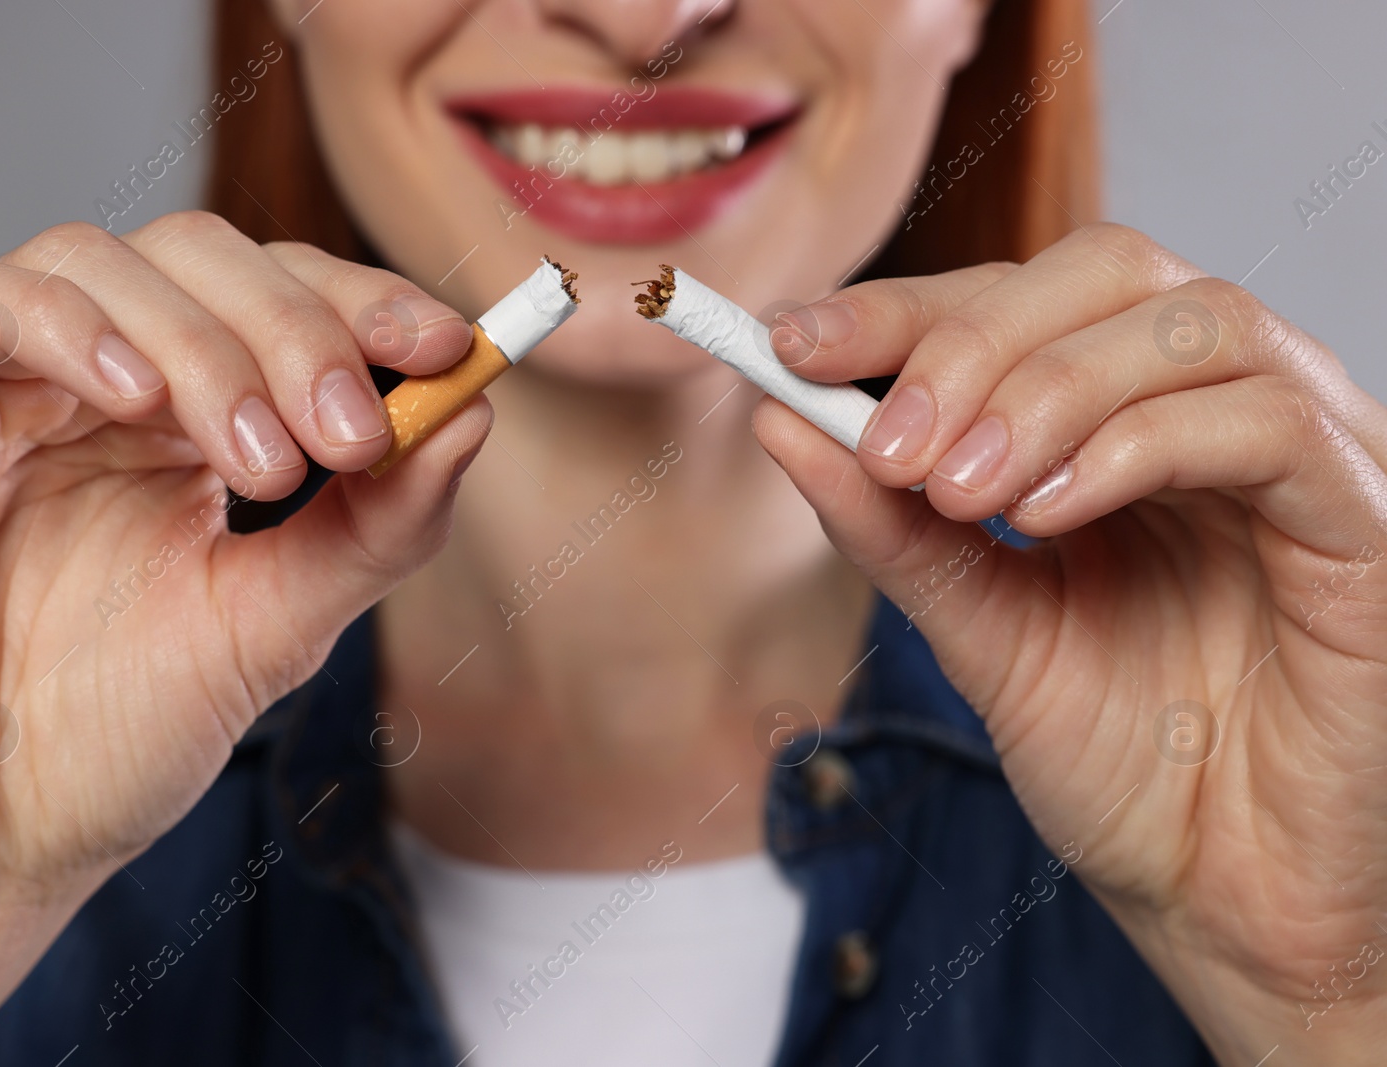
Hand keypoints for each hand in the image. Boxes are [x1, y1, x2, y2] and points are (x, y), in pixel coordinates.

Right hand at [0, 210, 489, 1062]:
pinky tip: (123, 391)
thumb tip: (473, 412)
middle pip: (191, 255)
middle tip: (347, 433)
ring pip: (84, 262)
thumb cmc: (119, 739)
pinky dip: (39, 317)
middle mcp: (83, 384)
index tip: (447, 346)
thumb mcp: (278, 624)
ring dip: (194, 340)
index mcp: (179, 417)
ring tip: (258, 456)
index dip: (359, 300)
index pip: (273, 293)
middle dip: (292, 327)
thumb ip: (376, 525)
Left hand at [755, 223, 1386, 1063]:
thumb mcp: (982, 633)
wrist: (1233, 906)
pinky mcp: (1367, 519)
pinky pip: (1265, 425)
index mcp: (1125, 427)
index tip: (786, 342)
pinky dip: (1137, 445)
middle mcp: (1218, 413)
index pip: (1018, 302)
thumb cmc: (1127, 771)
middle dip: (972, 339)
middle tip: (888, 442)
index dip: (902, 308)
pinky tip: (1050, 514)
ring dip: (1045, 390)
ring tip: (958, 490)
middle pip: (1109, 270)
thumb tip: (782, 424)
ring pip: (1191, 323)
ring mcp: (1306, 454)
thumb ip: (895, 529)